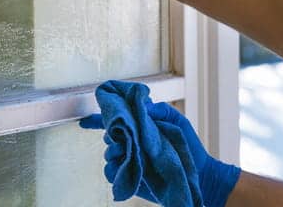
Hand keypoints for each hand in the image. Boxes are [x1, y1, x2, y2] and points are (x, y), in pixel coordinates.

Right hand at [81, 101, 241, 206]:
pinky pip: (111, 173)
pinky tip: (126, 165)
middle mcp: (132, 143)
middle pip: (109, 136)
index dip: (98, 119)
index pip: (116, 121)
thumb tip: (140, 106)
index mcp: (140, 127)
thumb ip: (158, 111)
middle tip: (123, 134)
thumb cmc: (188, 145)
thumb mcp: (176, 121)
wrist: (198, 172)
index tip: (85, 121)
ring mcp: (130, 160)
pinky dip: (115, 169)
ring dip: (115, 151)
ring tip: (129, 150)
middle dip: (112, 133)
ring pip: (108, 154)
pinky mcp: (131, 177)